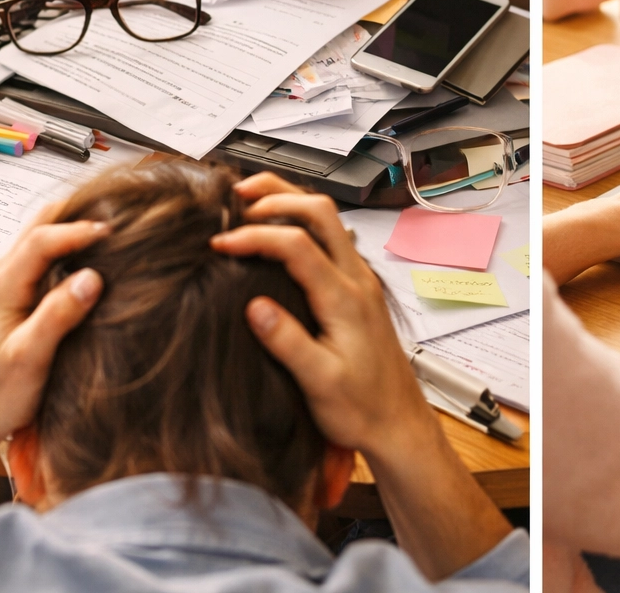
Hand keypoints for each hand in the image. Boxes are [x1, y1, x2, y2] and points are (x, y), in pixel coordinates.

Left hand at [0, 210, 107, 464]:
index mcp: (4, 285)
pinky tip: (99, 258)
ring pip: (46, 235)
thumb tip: (91, 279)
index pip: (43, 239)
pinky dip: (74, 245)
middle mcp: (5, 274)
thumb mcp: (29, 358)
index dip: (80, 230)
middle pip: (43, 223)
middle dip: (81, 213)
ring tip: (116, 232)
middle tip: (121, 218)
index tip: (115, 233)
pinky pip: (49, 254)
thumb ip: (56, 317)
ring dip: (77, 226)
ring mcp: (12, 281)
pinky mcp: (22, 292)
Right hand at [215, 173, 433, 458]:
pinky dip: (301, 223)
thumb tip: (255, 307)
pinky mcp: (357, 290)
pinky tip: (279, 234)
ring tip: (251, 201)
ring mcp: (360, 282)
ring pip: (329, 221)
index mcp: (345, 299)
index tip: (221, 244)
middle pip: (321, 212)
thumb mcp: (319, 384)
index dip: (255, 236)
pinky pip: (331, 239)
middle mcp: (356, 281)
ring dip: (291, 202)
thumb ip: (289, 343)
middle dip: (277, 195)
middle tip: (236, 198)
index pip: (297, 245)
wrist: (398, 424)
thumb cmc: (362, 409)